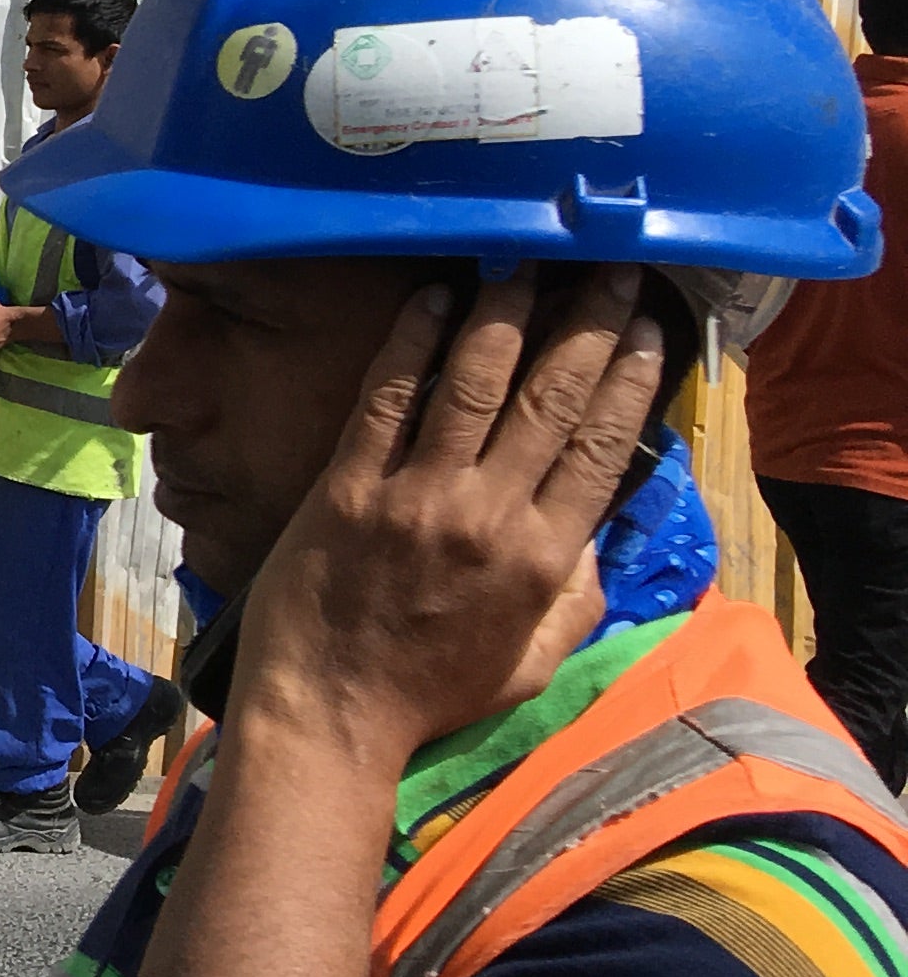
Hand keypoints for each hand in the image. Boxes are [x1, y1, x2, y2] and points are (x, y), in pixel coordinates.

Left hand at [234, 266, 663, 766]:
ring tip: (524, 262)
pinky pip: (387, 397)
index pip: (603, 447)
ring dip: (503, 313)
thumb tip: (597, 531)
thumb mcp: (534, 662)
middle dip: (585, 325)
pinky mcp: (348, 487)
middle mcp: (489, 516)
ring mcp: (417, 497)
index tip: (647, 326)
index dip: (630, 379)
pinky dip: (412, 342)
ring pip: (474, 383)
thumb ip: (577, 597)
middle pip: (551, 399)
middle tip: (604, 267)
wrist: (328, 713)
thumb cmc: (431, 693)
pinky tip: (433, 296)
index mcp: (544, 560)